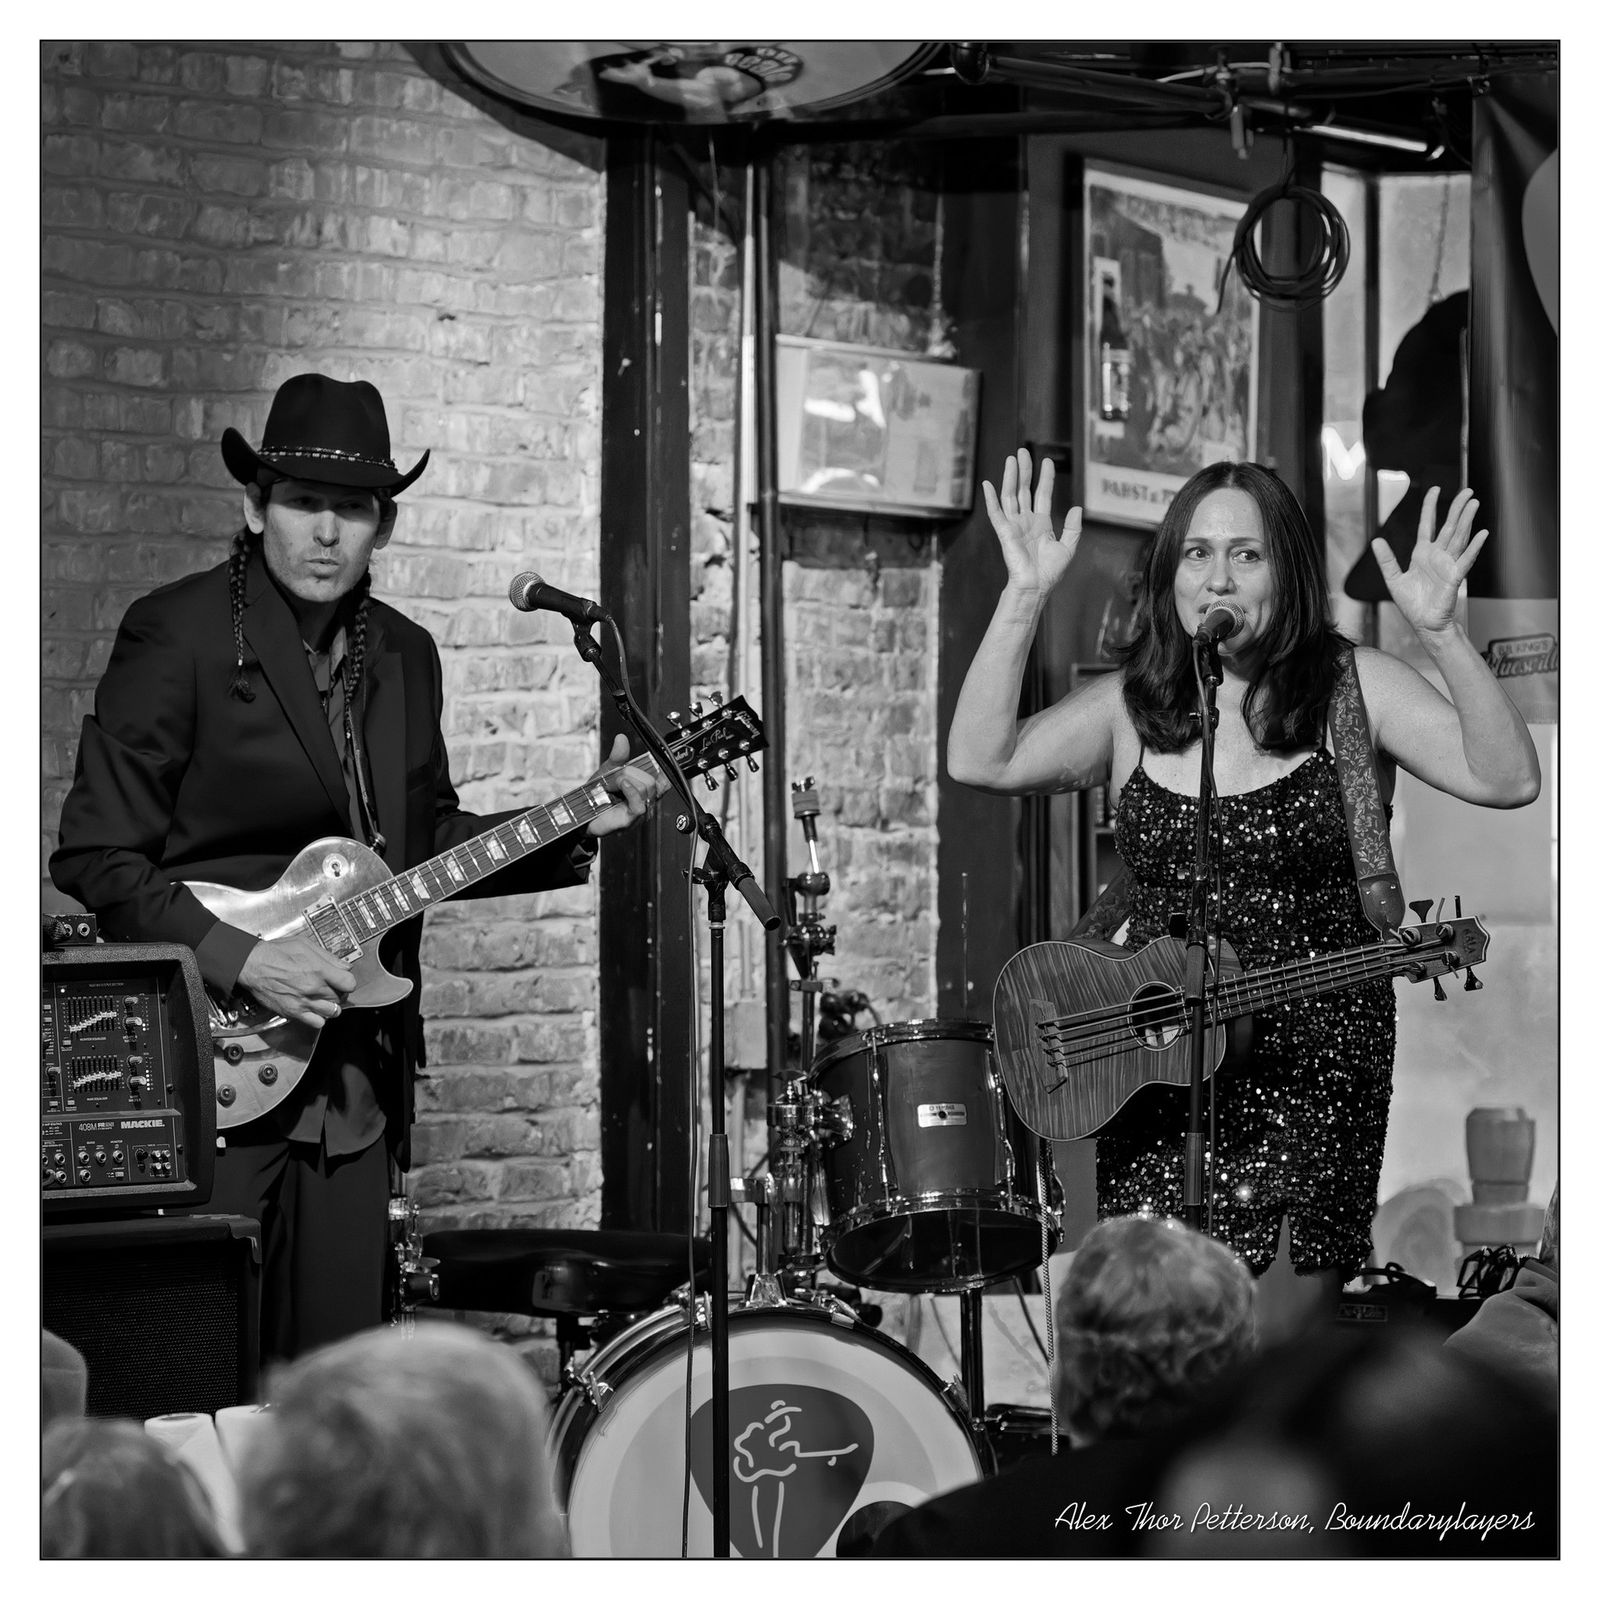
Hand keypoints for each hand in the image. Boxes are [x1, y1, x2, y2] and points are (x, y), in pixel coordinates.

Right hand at [237, 935, 355, 1028]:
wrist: (252, 964)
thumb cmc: (275, 953)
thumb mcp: (306, 945)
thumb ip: (328, 957)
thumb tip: (344, 965)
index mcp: (319, 970)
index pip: (350, 983)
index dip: (348, 981)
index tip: (343, 980)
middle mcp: (313, 988)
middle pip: (341, 998)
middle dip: (339, 992)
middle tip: (332, 987)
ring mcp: (303, 1002)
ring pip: (332, 1012)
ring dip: (331, 1006)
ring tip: (324, 998)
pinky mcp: (293, 1012)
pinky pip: (317, 1023)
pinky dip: (319, 1018)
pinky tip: (315, 1008)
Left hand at [585, 734, 666, 838]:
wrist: (581, 812)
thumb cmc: (597, 795)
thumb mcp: (608, 771)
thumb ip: (618, 756)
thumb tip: (621, 738)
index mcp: (644, 790)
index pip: (664, 779)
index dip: (658, 769)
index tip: (646, 762)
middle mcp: (645, 802)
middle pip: (651, 780)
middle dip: (631, 773)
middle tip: (614, 779)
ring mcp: (640, 811)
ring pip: (646, 788)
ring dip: (625, 781)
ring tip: (612, 786)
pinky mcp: (632, 819)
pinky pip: (639, 802)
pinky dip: (631, 790)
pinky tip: (622, 785)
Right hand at [980, 447, 1082, 598]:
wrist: (1037, 586)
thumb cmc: (1050, 572)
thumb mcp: (1068, 547)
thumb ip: (1073, 528)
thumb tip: (1077, 508)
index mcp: (1041, 524)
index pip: (1042, 494)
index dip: (1045, 478)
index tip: (1047, 461)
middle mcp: (1026, 521)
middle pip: (1024, 490)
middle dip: (1025, 470)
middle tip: (1023, 451)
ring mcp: (1014, 525)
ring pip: (1011, 496)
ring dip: (1010, 477)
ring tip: (1012, 459)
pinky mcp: (1004, 532)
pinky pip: (996, 512)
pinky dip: (991, 498)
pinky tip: (987, 484)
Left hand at [1373, 486, 1489, 637]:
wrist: (1424, 624)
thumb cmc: (1413, 604)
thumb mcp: (1394, 580)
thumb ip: (1386, 560)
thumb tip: (1376, 541)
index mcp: (1423, 554)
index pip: (1428, 524)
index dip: (1430, 507)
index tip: (1435, 489)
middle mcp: (1438, 556)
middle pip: (1449, 527)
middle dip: (1457, 508)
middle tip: (1467, 491)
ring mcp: (1448, 565)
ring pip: (1459, 538)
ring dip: (1467, 521)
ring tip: (1474, 503)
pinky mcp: (1455, 577)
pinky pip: (1465, 559)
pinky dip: (1474, 547)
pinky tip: (1482, 533)